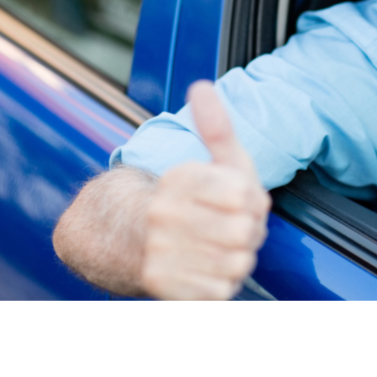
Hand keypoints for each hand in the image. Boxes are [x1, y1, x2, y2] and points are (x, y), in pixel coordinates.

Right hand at [140, 81, 270, 299]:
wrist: (126, 238)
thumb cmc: (187, 196)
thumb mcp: (208, 158)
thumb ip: (215, 125)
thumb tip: (201, 85)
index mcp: (177, 179)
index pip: (244, 194)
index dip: (250, 199)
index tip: (238, 198)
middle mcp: (161, 214)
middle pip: (245, 231)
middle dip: (250, 231)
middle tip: (236, 227)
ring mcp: (159, 252)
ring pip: (237, 263)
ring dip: (238, 257)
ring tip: (224, 247)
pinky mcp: (162, 285)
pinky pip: (220, 291)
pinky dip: (223, 282)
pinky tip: (210, 268)